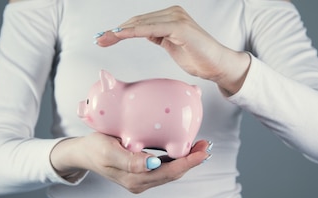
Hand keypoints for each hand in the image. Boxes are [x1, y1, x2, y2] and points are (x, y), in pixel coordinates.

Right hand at [50, 132, 211, 193]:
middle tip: (206, 145)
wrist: (82, 152)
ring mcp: (141, 179)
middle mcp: (140, 181)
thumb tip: (152, 164)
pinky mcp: (141, 172)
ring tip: (201, 146)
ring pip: (171, 171)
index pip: (168, 171)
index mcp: (134, 177)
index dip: (188, 162)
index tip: (202, 151)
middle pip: (173, 173)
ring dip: (187, 160)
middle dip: (192, 160)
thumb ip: (129, 160)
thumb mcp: (108, 150)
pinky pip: (164, 168)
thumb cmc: (94, 147)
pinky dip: (177, 159)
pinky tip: (185, 149)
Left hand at [95, 6, 250, 95]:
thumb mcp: (172, 46)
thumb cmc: (199, 58)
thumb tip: (143, 33)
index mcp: (171, 17)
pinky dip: (134, 32)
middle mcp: (173, 13)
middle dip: (116, 31)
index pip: (141, 22)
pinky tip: (120, 36)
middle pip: (138, 21)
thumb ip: (159, 36)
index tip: (106, 38)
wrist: (218, 65)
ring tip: (105, 39)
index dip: (121, 30)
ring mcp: (176, 18)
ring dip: (120, 31)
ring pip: (141, 23)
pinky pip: (151, 28)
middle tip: (99, 40)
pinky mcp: (179, 27)